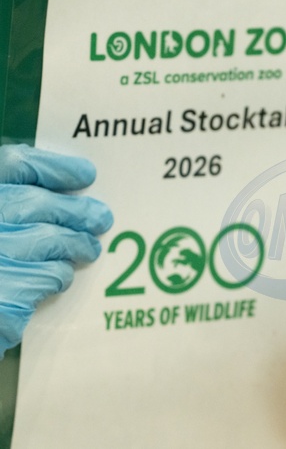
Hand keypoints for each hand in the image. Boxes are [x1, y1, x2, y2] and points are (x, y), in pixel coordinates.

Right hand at [0, 144, 112, 358]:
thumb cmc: (0, 263)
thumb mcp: (2, 226)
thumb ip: (20, 208)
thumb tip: (71, 196)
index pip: (16, 165)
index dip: (54, 167)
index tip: (86, 174)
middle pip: (35, 202)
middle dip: (76, 210)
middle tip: (101, 217)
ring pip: (49, 239)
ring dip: (77, 244)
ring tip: (90, 249)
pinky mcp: (5, 293)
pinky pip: (48, 275)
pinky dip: (60, 274)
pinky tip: (61, 276)